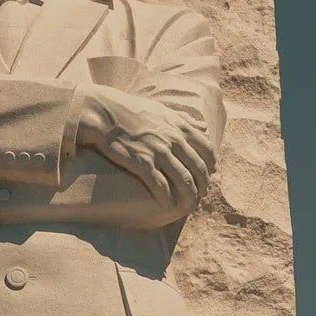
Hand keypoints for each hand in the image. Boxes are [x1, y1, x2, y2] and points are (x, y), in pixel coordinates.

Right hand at [73, 92, 213, 211]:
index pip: (206, 149)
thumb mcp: (163, 109)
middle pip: (197, 168)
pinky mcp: (142, 162)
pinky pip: (160, 185)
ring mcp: (158, 151)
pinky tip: (170, 206)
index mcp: (180, 126)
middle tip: (202, 196)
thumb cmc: (132, 109)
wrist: (104, 112)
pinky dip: (168, 198)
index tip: (209, 176)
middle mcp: (173, 139)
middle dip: (203, 185)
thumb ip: (185, 119)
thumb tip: (204, 126)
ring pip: (183, 179)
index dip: (210, 166)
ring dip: (190, 196)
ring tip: (190, 206)